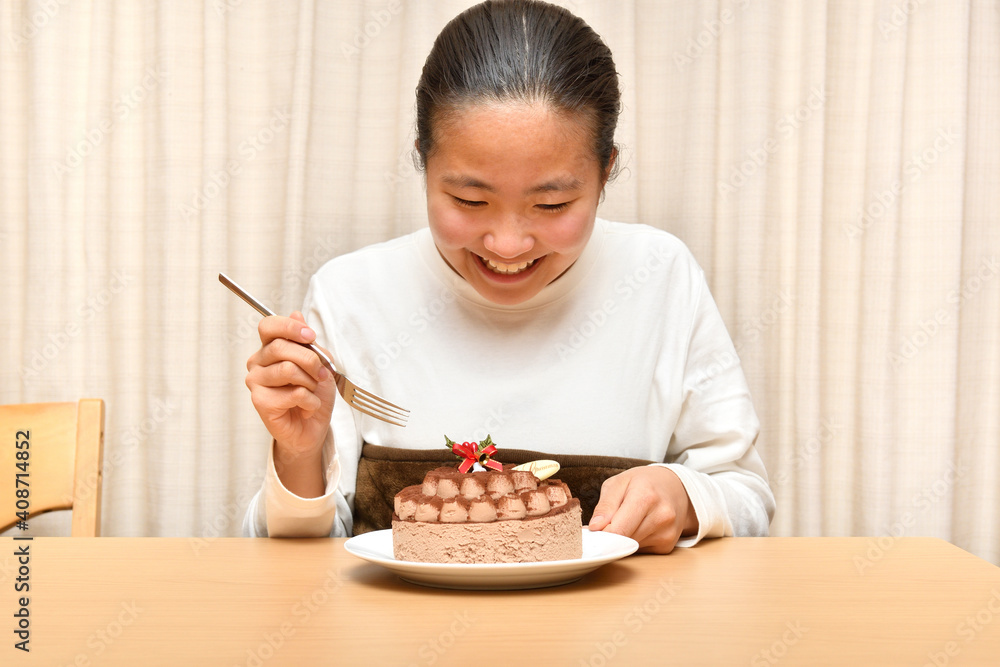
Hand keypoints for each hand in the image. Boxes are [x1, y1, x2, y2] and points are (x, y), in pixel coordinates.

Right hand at [245, 311, 336, 495]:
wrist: (312, 429)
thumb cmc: (313, 394)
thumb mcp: (319, 364)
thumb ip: (309, 343)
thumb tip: (297, 314)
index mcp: (269, 349)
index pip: (268, 326)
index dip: (290, 327)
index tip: (310, 335)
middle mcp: (257, 362)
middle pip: (281, 347)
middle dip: (310, 360)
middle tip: (322, 374)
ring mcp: (256, 382)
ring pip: (288, 370)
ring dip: (311, 382)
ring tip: (313, 392)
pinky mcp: (260, 401)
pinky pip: (293, 393)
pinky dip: (310, 400)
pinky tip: (308, 407)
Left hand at [588, 466, 698, 553]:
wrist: (675, 487)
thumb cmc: (643, 482)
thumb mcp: (618, 483)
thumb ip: (605, 506)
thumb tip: (594, 528)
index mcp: (646, 496)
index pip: (618, 530)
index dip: (601, 535)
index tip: (592, 532)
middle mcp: (661, 516)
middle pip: (623, 541)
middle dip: (610, 536)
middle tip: (607, 523)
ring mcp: (667, 533)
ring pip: (630, 548)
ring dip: (623, 539)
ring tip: (627, 520)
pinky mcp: (668, 545)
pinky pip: (640, 550)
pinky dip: (634, 542)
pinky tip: (640, 527)